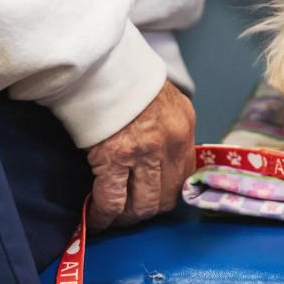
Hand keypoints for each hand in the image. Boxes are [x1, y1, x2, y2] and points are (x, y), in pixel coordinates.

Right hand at [86, 81, 195, 229]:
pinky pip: (113, 200)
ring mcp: (145, 152)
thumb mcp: (163, 101)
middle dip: (149, 210)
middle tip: (132, 214)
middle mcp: (172, 142)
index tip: (155, 199)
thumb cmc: (125, 81)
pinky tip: (97, 219)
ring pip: (143, 204)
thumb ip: (169, 130)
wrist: (98, 64)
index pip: (186, 175)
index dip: (169, 193)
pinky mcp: (116, 158)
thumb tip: (163, 160)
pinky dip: (104, 215)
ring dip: (127, 217)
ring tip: (114, 219)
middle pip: (167, 196)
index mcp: (185, 126)